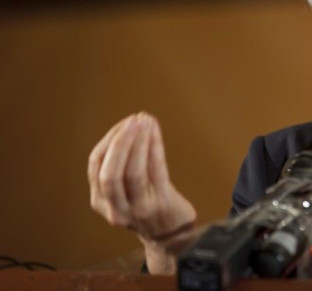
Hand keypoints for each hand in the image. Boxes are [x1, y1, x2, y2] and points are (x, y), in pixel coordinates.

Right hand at [88, 112, 196, 273]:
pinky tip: (155, 133)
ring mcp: (139, 208)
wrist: (170, 236)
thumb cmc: (146, 205)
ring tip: (145, 121)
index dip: (108, 141)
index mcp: (100, 202)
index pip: (96, 166)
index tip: (123, 123)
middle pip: (110, 172)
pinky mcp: (161, 203)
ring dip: (139, 142)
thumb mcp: (122, 193)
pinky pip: (156, 170)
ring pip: (133, 172)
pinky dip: (154, 147)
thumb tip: (126, 128)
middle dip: (120, 142)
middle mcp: (116, 208)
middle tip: (132, 120)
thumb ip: (117, 169)